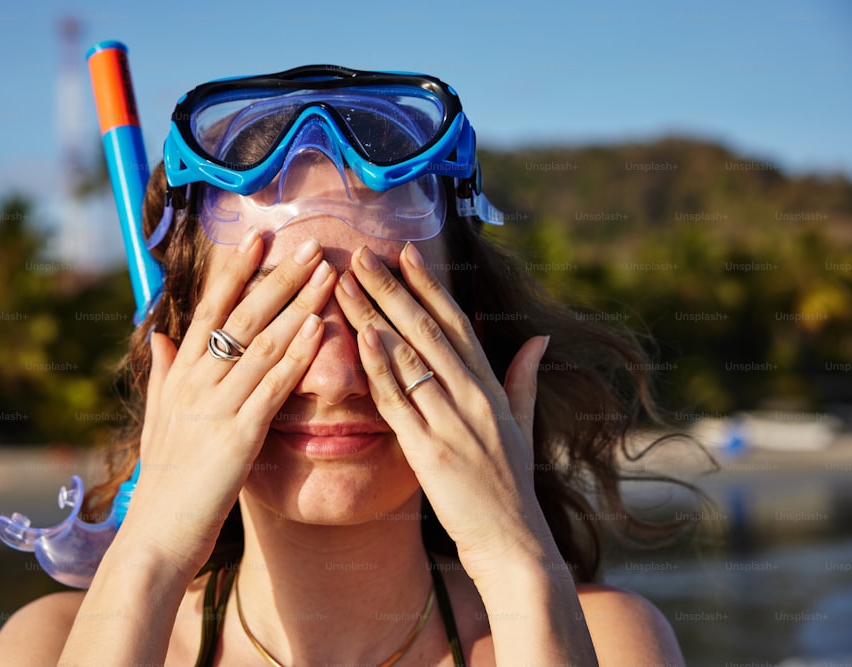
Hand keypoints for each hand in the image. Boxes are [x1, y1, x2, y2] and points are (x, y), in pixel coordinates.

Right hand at [120, 231, 335, 569]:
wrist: (155, 537)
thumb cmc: (164, 482)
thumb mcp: (158, 420)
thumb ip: (163, 372)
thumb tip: (160, 334)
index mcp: (179, 376)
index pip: (209, 310)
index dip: (235, 271)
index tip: (259, 237)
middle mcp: (194, 382)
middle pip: (241, 317)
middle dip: (278, 277)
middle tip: (309, 243)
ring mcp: (215, 407)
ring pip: (261, 343)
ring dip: (297, 304)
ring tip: (326, 272)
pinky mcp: (237, 436)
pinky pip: (272, 386)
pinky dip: (296, 355)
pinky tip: (319, 328)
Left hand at [333, 242, 556, 582]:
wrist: (514, 542)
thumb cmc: (512, 484)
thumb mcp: (523, 425)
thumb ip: (524, 379)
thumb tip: (538, 338)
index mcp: (491, 387)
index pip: (456, 323)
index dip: (428, 285)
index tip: (404, 252)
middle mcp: (473, 396)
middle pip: (427, 329)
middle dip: (392, 288)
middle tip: (362, 255)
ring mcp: (453, 422)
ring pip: (409, 356)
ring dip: (374, 315)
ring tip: (346, 284)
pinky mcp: (431, 452)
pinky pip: (400, 402)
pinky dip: (380, 368)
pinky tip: (360, 338)